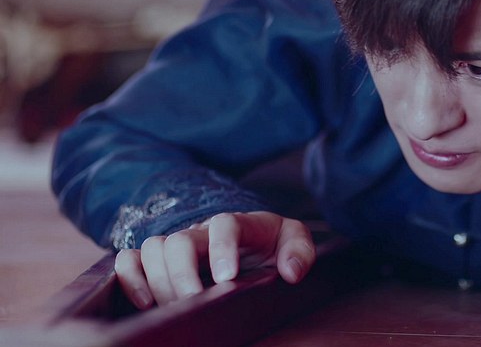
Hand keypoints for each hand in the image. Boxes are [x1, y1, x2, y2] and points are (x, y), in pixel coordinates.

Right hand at [114, 211, 314, 309]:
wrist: (253, 244)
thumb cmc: (272, 244)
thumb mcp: (294, 241)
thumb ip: (300, 251)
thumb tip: (291, 271)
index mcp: (239, 223)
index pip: (225, 224)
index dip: (222, 248)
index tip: (227, 279)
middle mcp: (203, 231)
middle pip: (179, 241)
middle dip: (183, 274)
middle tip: (196, 302)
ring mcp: (178, 243)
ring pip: (153, 249)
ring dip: (159, 281)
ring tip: (176, 307)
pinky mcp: (159, 260)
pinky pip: (130, 259)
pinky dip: (130, 278)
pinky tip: (145, 303)